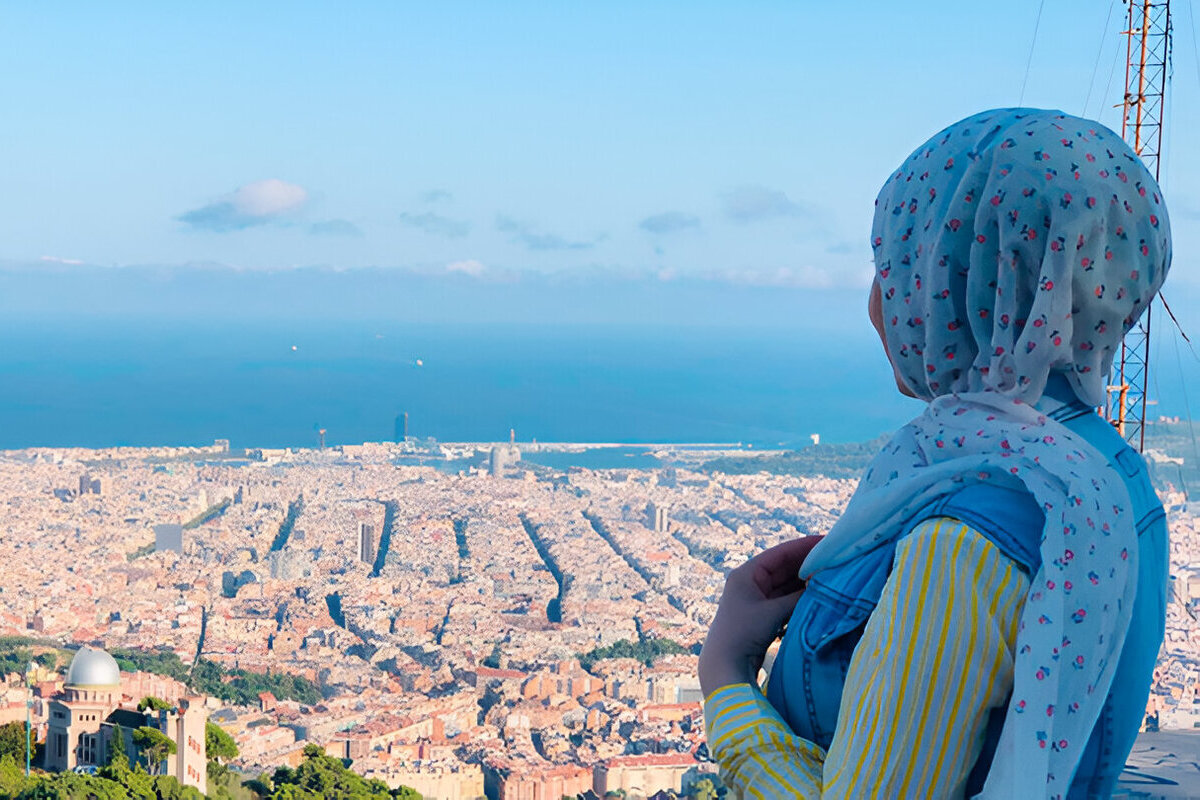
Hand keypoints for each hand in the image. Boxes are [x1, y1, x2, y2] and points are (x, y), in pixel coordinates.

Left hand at [698, 535, 823, 696]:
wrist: (724, 667)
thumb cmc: (743, 633)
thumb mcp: (773, 612)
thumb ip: (797, 598)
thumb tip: (822, 587)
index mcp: (746, 574)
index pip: (780, 554)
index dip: (804, 547)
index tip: (828, 542)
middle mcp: (750, 583)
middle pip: (784, 568)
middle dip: (809, 565)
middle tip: (836, 561)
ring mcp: (756, 600)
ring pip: (787, 586)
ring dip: (806, 583)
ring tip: (833, 578)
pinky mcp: (762, 617)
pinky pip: (785, 601)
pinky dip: (800, 599)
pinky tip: (819, 598)